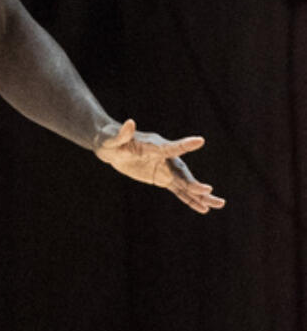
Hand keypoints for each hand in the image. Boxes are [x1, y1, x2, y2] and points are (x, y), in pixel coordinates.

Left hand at [94, 118, 223, 212]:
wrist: (111, 146)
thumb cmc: (111, 139)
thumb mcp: (113, 138)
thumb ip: (123, 134)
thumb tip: (130, 123)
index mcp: (154, 146)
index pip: (171, 147)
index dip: (184, 145)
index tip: (200, 140)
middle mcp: (165, 157)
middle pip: (182, 172)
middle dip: (194, 183)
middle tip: (208, 191)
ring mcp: (165, 169)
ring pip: (186, 184)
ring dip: (201, 195)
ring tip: (219, 204)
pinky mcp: (162, 178)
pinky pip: (179, 191)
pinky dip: (191, 199)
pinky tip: (203, 208)